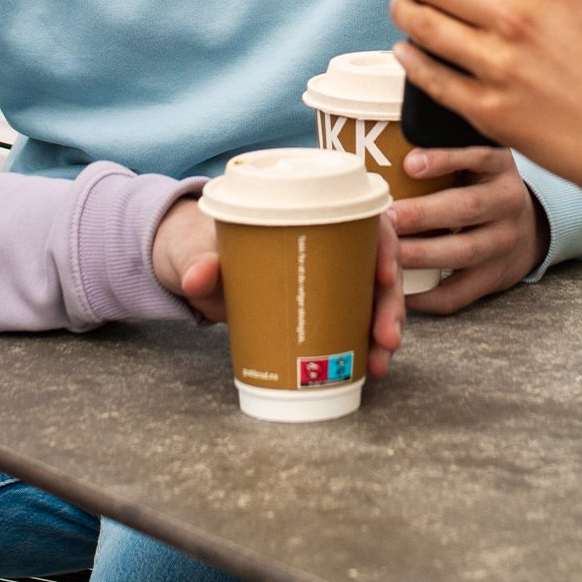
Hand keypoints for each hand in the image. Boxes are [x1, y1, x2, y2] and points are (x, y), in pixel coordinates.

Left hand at [153, 194, 410, 376]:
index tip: (384, 277)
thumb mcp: (197, 247)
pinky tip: (370, 367)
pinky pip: (356, 322)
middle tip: (385, 337)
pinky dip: (366, 345)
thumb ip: (198, 260)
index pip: (367, 222)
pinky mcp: (321, 306)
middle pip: (378, 267)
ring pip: (374, 299)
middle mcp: (331, 244)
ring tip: (379, 362)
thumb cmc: (201, 244)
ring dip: (384, 330)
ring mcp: (329, 277)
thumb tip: (198, 278)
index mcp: (312, 213)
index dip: (385, 247)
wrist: (191, 267)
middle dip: (390, 304)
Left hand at [389, 144, 544, 312]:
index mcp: (500, 168)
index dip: (445, 159)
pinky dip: (424, 294)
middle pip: (466, 209)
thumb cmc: (481, 186)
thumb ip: (446, 148)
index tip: (409, 163)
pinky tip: (397, 289)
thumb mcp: (477, 159)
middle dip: (420, 213)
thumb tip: (382, 136)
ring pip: (462, 252)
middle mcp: (508, 204)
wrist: (528, 229)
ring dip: (418, 254)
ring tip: (384, 252)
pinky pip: (458, 293)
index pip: (479, 156)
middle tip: (382, 216)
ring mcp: (503, 245)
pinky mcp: (492, 279)